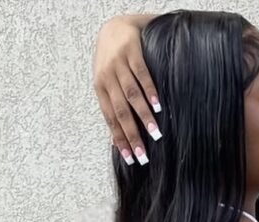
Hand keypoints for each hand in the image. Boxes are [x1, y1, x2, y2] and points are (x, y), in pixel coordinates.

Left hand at [92, 15, 161, 164]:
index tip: (130, 159)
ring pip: (131, 96)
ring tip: (155, 134)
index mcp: (100, 88)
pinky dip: (149, 91)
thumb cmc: (112, 59)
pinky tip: (158, 106)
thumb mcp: (107, 83)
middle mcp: (107, 78)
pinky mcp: (131, 52)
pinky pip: (140, 74)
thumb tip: (115, 140)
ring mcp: (118, 64)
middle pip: (121, 112)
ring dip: (144, 116)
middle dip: (132, 135)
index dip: (120, 140)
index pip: (110, 119)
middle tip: (143, 155)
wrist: (115, 26)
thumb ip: (112, 107)